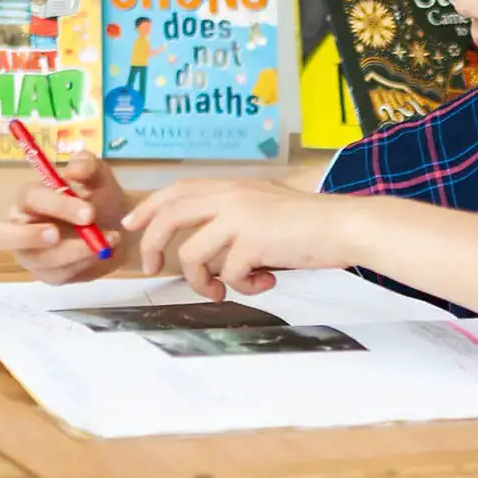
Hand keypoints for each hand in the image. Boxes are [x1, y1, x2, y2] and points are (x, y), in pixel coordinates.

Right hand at [0, 151, 129, 284]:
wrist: (120, 226)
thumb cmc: (100, 198)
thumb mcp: (99, 177)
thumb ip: (88, 166)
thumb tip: (74, 169)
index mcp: (29, 198)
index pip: (29, 199)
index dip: (56, 206)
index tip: (89, 213)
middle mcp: (20, 226)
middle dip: (27, 236)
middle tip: (57, 235)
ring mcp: (31, 254)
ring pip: (38, 259)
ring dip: (74, 252)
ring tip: (105, 242)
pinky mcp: (47, 275)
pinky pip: (58, 275)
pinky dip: (83, 264)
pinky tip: (101, 253)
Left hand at [121, 179, 354, 300]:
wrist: (345, 225)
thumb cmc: (314, 223)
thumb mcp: (269, 207)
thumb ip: (239, 217)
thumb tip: (215, 251)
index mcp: (234, 187)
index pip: (178, 190)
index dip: (150, 207)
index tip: (132, 225)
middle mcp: (231, 197)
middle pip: (170, 216)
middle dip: (151, 244)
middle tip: (149, 268)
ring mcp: (239, 218)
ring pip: (192, 255)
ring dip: (201, 281)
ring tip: (220, 290)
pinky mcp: (251, 242)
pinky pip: (229, 275)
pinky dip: (245, 288)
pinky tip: (267, 284)